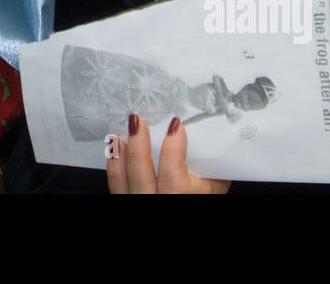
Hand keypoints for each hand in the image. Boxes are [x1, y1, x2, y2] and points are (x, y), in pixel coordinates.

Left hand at [107, 115, 230, 193]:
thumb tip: (215, 132)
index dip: (173, 152)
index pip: (174, 181)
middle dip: (138, 147)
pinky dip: (113, 165)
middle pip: (141, 179)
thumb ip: (214, 166)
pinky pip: (115, 185)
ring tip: (120, 133)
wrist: (180, 209)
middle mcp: (157, 203)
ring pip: (121, 183)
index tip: (176, 125)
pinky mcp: (125, 199)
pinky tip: (115, 148)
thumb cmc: (199, 196)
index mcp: (182, 199)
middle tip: (138, 121)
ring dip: (119, 155)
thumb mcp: (214, 187)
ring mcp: (137, 202)